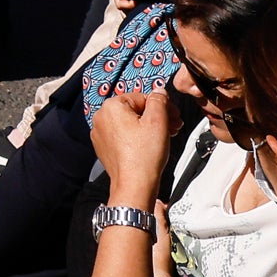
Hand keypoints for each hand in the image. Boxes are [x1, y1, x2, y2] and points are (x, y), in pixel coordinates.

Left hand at [91, 87, 173, 203]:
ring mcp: (100, 133)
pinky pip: (123, 136)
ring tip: (166, 137)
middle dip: (157, 117)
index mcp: (112, 106)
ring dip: (150, 127)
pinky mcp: (103, 147)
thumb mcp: (158, 121)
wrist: (134, 185)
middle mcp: (101, 117)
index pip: (142, 98)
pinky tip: (151, 145)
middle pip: (136, 111)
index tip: (176, 116)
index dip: (163, 107)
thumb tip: (159, 91)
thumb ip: (159, 101)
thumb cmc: (145, 154)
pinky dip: (137, 137)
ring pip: (130, 123)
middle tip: (174, 126)